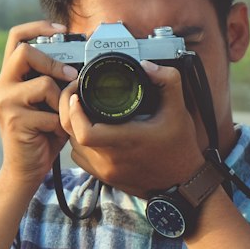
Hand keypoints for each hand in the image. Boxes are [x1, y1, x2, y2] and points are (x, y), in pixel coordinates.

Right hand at [0, 21, 77, 188]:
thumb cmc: (42, 133)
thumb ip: (57, 81)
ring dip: (61, 101)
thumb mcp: (49, 102)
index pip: (16, 37)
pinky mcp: (14, 121)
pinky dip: (59, 124)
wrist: (25, 169)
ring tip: (60, 116)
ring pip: (43, 84)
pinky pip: (49, 113)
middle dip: (53, 62)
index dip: (38, 26)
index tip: (63, 29)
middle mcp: (2, 85)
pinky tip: (54, 134)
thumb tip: (82, 63)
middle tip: (70, 75)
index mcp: (10, 76)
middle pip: (25, 52)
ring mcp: (5, 102)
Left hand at [58, 60, 204, 197]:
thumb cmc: (179, 147)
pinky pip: (80, 158)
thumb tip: (147, 66)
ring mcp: (106, 171)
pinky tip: (89, 130)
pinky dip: (79, 143)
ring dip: (72, 127)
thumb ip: (167, 81)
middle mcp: (111, 159)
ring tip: (80, 110)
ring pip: (73, 146)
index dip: (73, 111)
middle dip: (67, 111)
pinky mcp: (104, 178)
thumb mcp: (179, 110)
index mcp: (126, 140)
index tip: (77, 93)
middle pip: (72, 135)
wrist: (182, 182)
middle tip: (75, 94)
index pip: (85, 131)